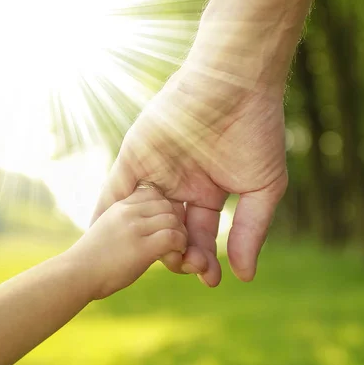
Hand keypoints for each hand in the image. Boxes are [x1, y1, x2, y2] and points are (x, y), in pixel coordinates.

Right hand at [70, 186, 186, 299]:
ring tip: (174, 250)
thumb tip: (146, 230)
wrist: (74, 276)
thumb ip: (126, 224)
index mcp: (121, 206)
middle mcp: (128, 212)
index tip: (162, 227)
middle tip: (174, 241)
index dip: (164, 209)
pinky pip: (173, 237)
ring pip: (173, 220)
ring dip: (180, 236)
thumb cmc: (91, 261)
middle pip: (168, 205)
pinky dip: (179, 247)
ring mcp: (134, 228)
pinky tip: (172, 257)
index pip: (154, 193)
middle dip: (176, 222)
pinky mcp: (141, 247)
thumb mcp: (107, 230)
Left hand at [91, 61, 287, 286]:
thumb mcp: (261, 188)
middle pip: (169, 231)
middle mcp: (180, 185)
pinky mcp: (135, 155)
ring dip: (141, 241)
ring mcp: (156, 171)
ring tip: (136, 266)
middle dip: (176, 254)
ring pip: (141, 216)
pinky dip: (107, 213)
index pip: (199, 235)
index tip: (210, 280)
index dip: (203, 259)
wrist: (237, 84)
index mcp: (208, 192)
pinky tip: (102, 237)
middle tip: (185, 268)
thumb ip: (250, 231)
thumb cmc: (256, 132)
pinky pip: (115, 190)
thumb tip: (245, 275)